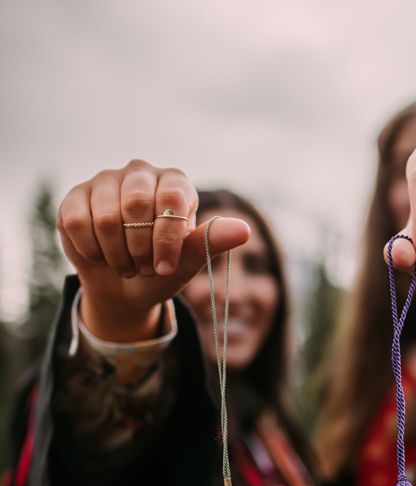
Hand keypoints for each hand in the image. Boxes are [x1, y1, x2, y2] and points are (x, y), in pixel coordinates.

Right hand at [56, 160, 249, 339]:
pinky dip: (91, 251)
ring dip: (116, 254)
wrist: (125, 288)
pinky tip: (100, 255)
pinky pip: (78, 222)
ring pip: (105, 217)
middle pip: (135, 205)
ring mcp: (106, 180)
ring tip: (125, 264)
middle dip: (139, 249)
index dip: (166, 240)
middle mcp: (140, 173)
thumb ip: (210, 243)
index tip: (165, 269)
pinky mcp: (76, 195)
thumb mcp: (187, 263)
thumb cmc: (162, 269)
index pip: (171, 200)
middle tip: (144, 268)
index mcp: (175, 182)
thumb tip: (244, 230)